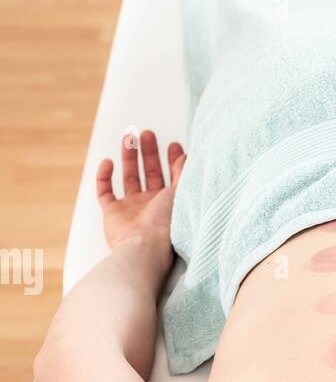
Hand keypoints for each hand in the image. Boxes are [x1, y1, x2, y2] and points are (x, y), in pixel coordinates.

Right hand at [96, 130, 184, 265]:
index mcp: (171, 204)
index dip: (173, 160)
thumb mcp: (180, 194)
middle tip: (147, 133)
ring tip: (129, 137)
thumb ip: (183, 174)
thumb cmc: (166, 226)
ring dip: (129, 157)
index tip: (174, 144)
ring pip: (129, 178)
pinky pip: (104, 191)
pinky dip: (103, 176)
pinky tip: (108, 162)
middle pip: (150, 174)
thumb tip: (186, 156)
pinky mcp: (112, 214)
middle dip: (149, 153)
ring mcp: (131, 209)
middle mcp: (151, 206)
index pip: (173, 177)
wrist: (143, 248)